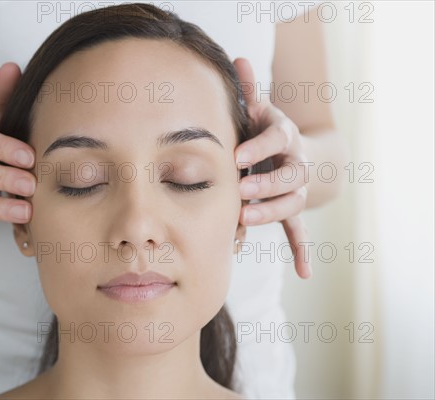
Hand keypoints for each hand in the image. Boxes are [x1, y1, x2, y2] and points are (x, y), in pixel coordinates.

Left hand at [233, 58, 311, 278]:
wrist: (295, 151)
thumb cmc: (266, 130)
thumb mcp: (260, 109)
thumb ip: (250, 90)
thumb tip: (238, 59)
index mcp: (284, 137)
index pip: (276, 139)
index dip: (259, 147)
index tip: (237, 156)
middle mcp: (294, 163)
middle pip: (289, 175)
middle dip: (266, 184)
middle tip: (241, 191)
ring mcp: (295, 188)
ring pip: (291, 203)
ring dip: (272, 213)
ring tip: (246, 219)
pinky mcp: (292, 208)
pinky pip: (298, 230)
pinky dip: (300, 251)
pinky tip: (303, 272)